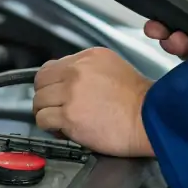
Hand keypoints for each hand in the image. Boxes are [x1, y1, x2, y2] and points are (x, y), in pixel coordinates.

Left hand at [32, 48, 154, 156]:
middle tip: (53, 107)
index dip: (51, 82)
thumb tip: (70, 79)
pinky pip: (43, 119)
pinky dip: (48, 126)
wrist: (148, 119)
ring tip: (58, 119)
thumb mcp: (114, 67)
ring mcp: (71, 93)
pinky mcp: (69, 116)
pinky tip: (60, 129)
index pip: (52, 66)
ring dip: (45, 112)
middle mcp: (77, 71)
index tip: (54, 91)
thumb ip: (88, 69)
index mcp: (88, 57)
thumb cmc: (138, 100)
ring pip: (39, 101)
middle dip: (45, 96)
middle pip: (41, 82)